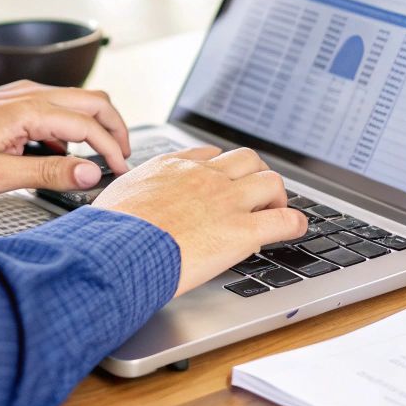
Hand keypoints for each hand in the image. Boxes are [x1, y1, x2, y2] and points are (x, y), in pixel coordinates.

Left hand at [0, 81, 131, 201]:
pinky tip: (62, 151)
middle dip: (114, 127)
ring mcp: (17, 94)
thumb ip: (49, 171)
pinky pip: (52, 105)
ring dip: (93, 124)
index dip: (111, 149)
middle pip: (91, 99)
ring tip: (98, 156)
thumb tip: (89, 172)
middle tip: (123, 156)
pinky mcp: (7, 103)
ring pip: (74, 99)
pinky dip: (69, 124)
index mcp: (27, 109)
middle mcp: (26, 93)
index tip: (120, 171)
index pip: (88, 124)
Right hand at [93, 147, 307, 294]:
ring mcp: (226, 201)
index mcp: (172, 167)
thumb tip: (126, 210)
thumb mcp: (115, 199)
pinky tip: (297, 229)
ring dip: (277, 196)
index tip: (224, 182)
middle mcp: (203, 177)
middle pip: (247, 160)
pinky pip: (283, 220)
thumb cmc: (108, 232)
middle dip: (255, 175)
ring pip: (270, 181)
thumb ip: (132, 197)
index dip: (222, 170)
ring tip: (277, 211)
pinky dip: (295, 223)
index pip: (210, 156)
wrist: (117, 249)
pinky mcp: (241, 230)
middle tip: (256, 196)